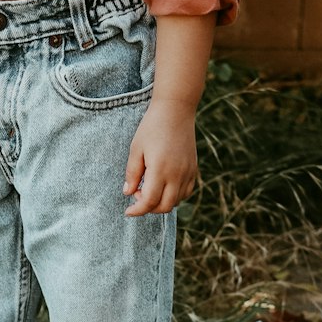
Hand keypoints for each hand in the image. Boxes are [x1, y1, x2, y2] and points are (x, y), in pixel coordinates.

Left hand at [123, 99, 197, 216]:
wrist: (176, 110)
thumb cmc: (152, 127)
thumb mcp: (136, 149)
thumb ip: (132, 174)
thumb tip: (128, 193)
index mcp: (160, 169)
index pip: (149, 201)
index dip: (137, 210)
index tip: (128, 211)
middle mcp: (177, 174)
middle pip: (164, 207)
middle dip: (148, 208)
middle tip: (138, 194)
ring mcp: (188, 172)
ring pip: (176, 201)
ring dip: (161, 202)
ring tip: (149, 187)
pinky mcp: (193, 169)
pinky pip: (186, 192)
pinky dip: (174, 196)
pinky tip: (164, 185)